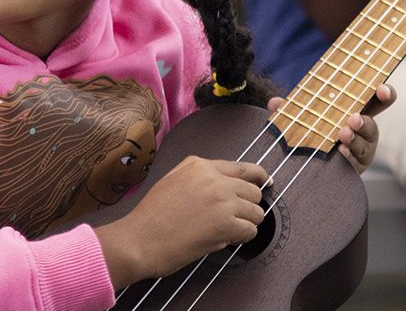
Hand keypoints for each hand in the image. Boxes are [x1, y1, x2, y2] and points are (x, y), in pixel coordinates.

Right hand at [97, 156, 268, 285]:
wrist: (138, 239)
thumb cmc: (151, 217)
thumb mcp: (172, 180)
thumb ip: (199, 177)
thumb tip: (224, 187)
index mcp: (200, 165)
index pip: (242, 168)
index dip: (259, 177)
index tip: (267, 183)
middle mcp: (214, 178)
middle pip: (253, 191)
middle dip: (249, 206)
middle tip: (237, 219)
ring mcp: (221, 200)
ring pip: (256, 212)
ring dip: (247, 223)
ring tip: (228, 231)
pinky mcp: (225, 223)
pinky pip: (250, 230)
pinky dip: (242, 238)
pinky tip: (226, 239)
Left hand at [267, 83, 394, 173]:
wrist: (311, 170)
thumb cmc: (315, 133)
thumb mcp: (304, 117)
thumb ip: (293, 110)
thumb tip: (274, 102)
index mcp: (357, 113)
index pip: (377, 101)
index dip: (384, 94)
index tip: (381, 89)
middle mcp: (363, 134)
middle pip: (372, 127)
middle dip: (365, 123)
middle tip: (353, 119)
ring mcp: (360, 153)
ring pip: (364, 147)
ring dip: (354, 141)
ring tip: (343, 135)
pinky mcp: (353, 171)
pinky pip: (354, 165)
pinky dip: (347, 158)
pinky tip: (341, 154)